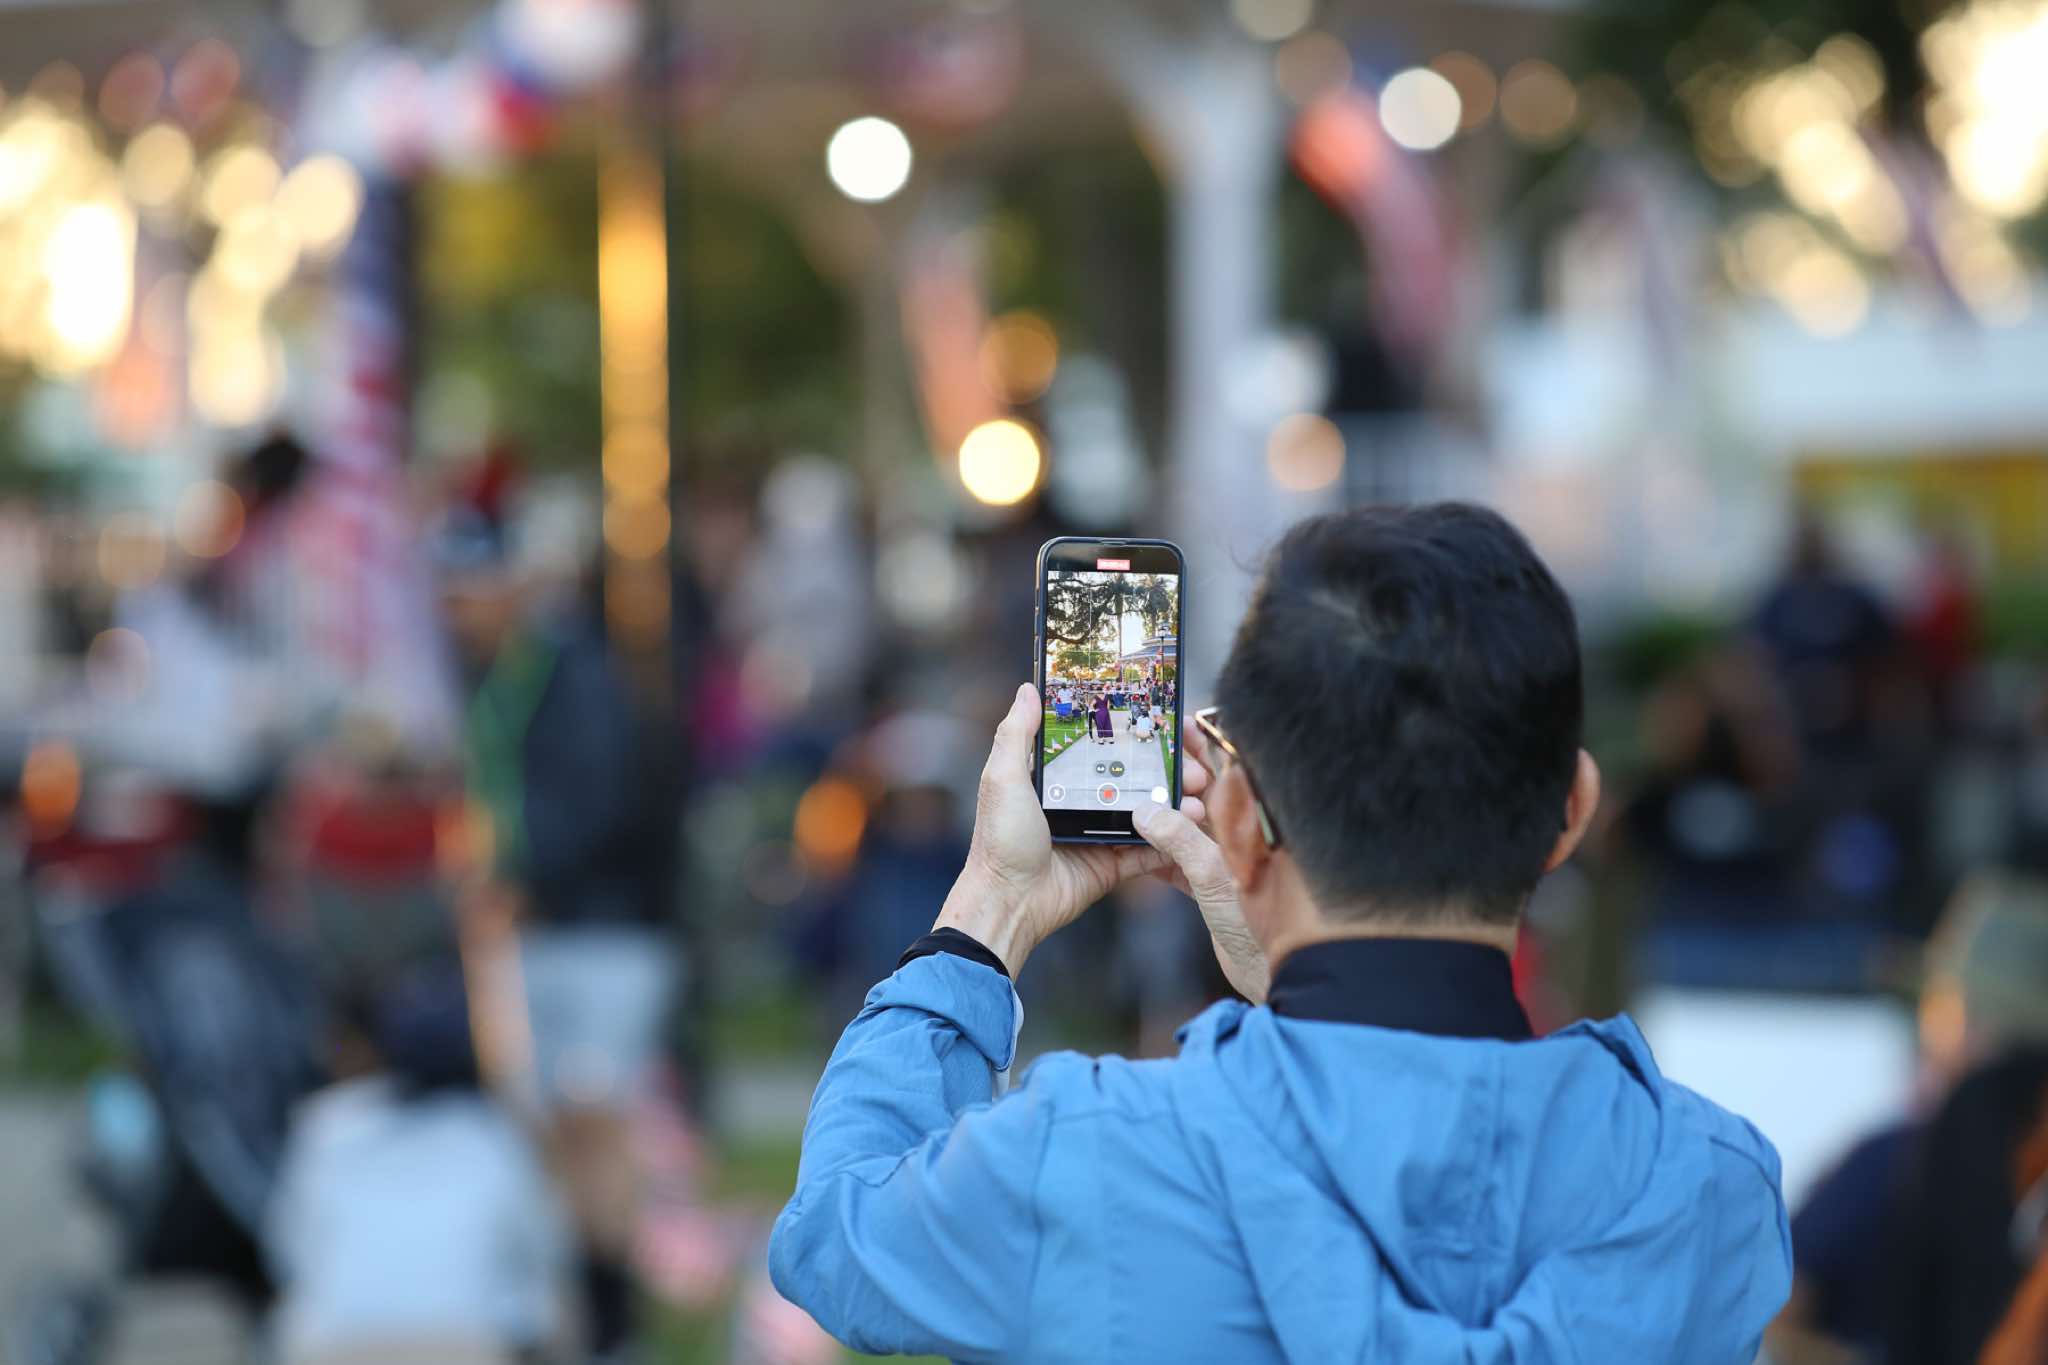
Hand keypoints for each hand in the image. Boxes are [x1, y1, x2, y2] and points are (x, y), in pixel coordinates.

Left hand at [935, 684, 1169, 975]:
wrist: (1010, 903)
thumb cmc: (1000, 840)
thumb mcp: (1003, 779)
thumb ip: (1016, 734)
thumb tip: (1027, 690)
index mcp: (1056, 778)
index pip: (1100, 745)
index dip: (1130, 732)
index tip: (1162, 718)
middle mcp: (1080, 800)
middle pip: (1133, 776)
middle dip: (1166, 768)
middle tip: (1192, 763)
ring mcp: (1098, 832)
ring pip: (1147, 811)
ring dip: (1175, 802)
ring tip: (1198, 793)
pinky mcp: (1112, 863)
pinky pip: (1147, 849)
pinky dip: (1170, 839)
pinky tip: (1191, 825)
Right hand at [1131, 737, 1269, 1003]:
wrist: (1279, 979)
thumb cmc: (1265, 925)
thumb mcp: (1214, 878)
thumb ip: (1179, 842)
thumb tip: (1145, 811)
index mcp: (1255, 823)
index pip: (1229, 770)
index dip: (1205, 744)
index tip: (1179, 724)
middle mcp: (1244, 838)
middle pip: (1206, 793)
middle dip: (1176, 773)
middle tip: (1145, 753)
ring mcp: (1228, 862)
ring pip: (1189, 826)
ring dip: (1163, 813)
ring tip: (1132, 791)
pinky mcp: (1213, 888)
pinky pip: (1179, 861)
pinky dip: (1158, 853)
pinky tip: (1134, 842)